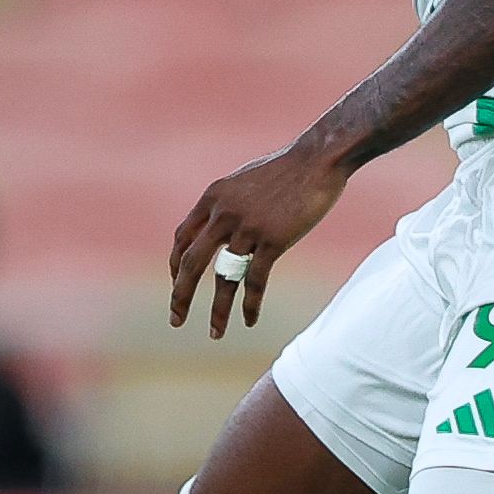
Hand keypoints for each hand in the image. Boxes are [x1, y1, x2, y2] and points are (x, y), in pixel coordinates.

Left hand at [166, 144, 352, 337]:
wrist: (318, 159)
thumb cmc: (286, 170)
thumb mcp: (244, 182)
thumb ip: (227, 205)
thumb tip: (218, 227)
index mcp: (212, 198)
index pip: (182, 238)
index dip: (176, 265)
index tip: (177, 284)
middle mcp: (223, 213)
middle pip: (191, 263)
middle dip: (180, 295)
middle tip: (175, 319)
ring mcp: (247, 228)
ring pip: (224, 279)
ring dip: (217, 310)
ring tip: (214, 334)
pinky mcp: (273, 240)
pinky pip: (255, 281)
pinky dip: (251, 304)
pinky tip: (249, 320)